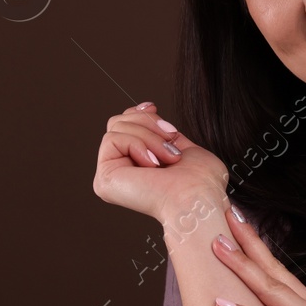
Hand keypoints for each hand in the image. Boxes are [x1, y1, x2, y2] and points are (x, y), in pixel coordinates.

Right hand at [93, 101, 226, 220]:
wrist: (199, 199)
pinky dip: (138, 144)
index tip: (153, 107)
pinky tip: (153, 163)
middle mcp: (120, 172)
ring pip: (116, 127)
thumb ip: (160, 131)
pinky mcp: (105, 179)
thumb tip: (148, 109)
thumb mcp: (181, 145)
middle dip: (148, 122)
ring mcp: (110, 176)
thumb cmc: (200, 183)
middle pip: (118, 122)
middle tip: (170, 139)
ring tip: (168, 156)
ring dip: (149, 136)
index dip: (137, 112)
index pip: (124, 125)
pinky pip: (112, 139)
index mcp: (136, 166)